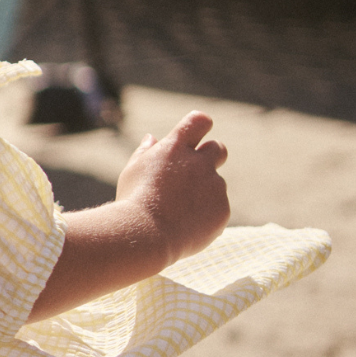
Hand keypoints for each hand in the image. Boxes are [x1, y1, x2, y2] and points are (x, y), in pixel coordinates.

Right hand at [114, 111, 229, 267]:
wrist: (146, 236)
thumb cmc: (134, 202)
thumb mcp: (132, 171)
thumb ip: (145, 152)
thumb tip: (152, 138)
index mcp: (176, 148)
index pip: (199, 121)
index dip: (200, 125)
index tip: (196, 134)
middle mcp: (199, 163)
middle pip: (218, 148)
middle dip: (211, 157)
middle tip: (195, 173)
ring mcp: (214, 186)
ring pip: (215, 184)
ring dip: (202, 192)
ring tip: (177, 212)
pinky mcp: (222, 209)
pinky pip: (217, 208)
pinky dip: (206, 215)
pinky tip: (185, 225)